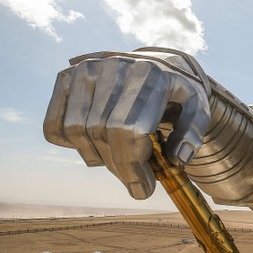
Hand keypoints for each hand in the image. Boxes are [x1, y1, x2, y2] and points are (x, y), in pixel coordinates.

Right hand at [43, 52, 210, 198]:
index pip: (127, 129)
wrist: (158, 63)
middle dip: (118, 168)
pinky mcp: (67, 76)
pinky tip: (94, 146)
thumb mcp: (198, 108)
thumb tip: (177, 159)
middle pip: (101, 133)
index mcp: (149, 74)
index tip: (142, 189)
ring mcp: (86, 69)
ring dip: (96, 158)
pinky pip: (54, 124)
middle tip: (135, 181)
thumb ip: (194, 132)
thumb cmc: (178, 92)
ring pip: (76, 131)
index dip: (132, 166)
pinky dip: (69, 144)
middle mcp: (113, 67)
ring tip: (119, 161)